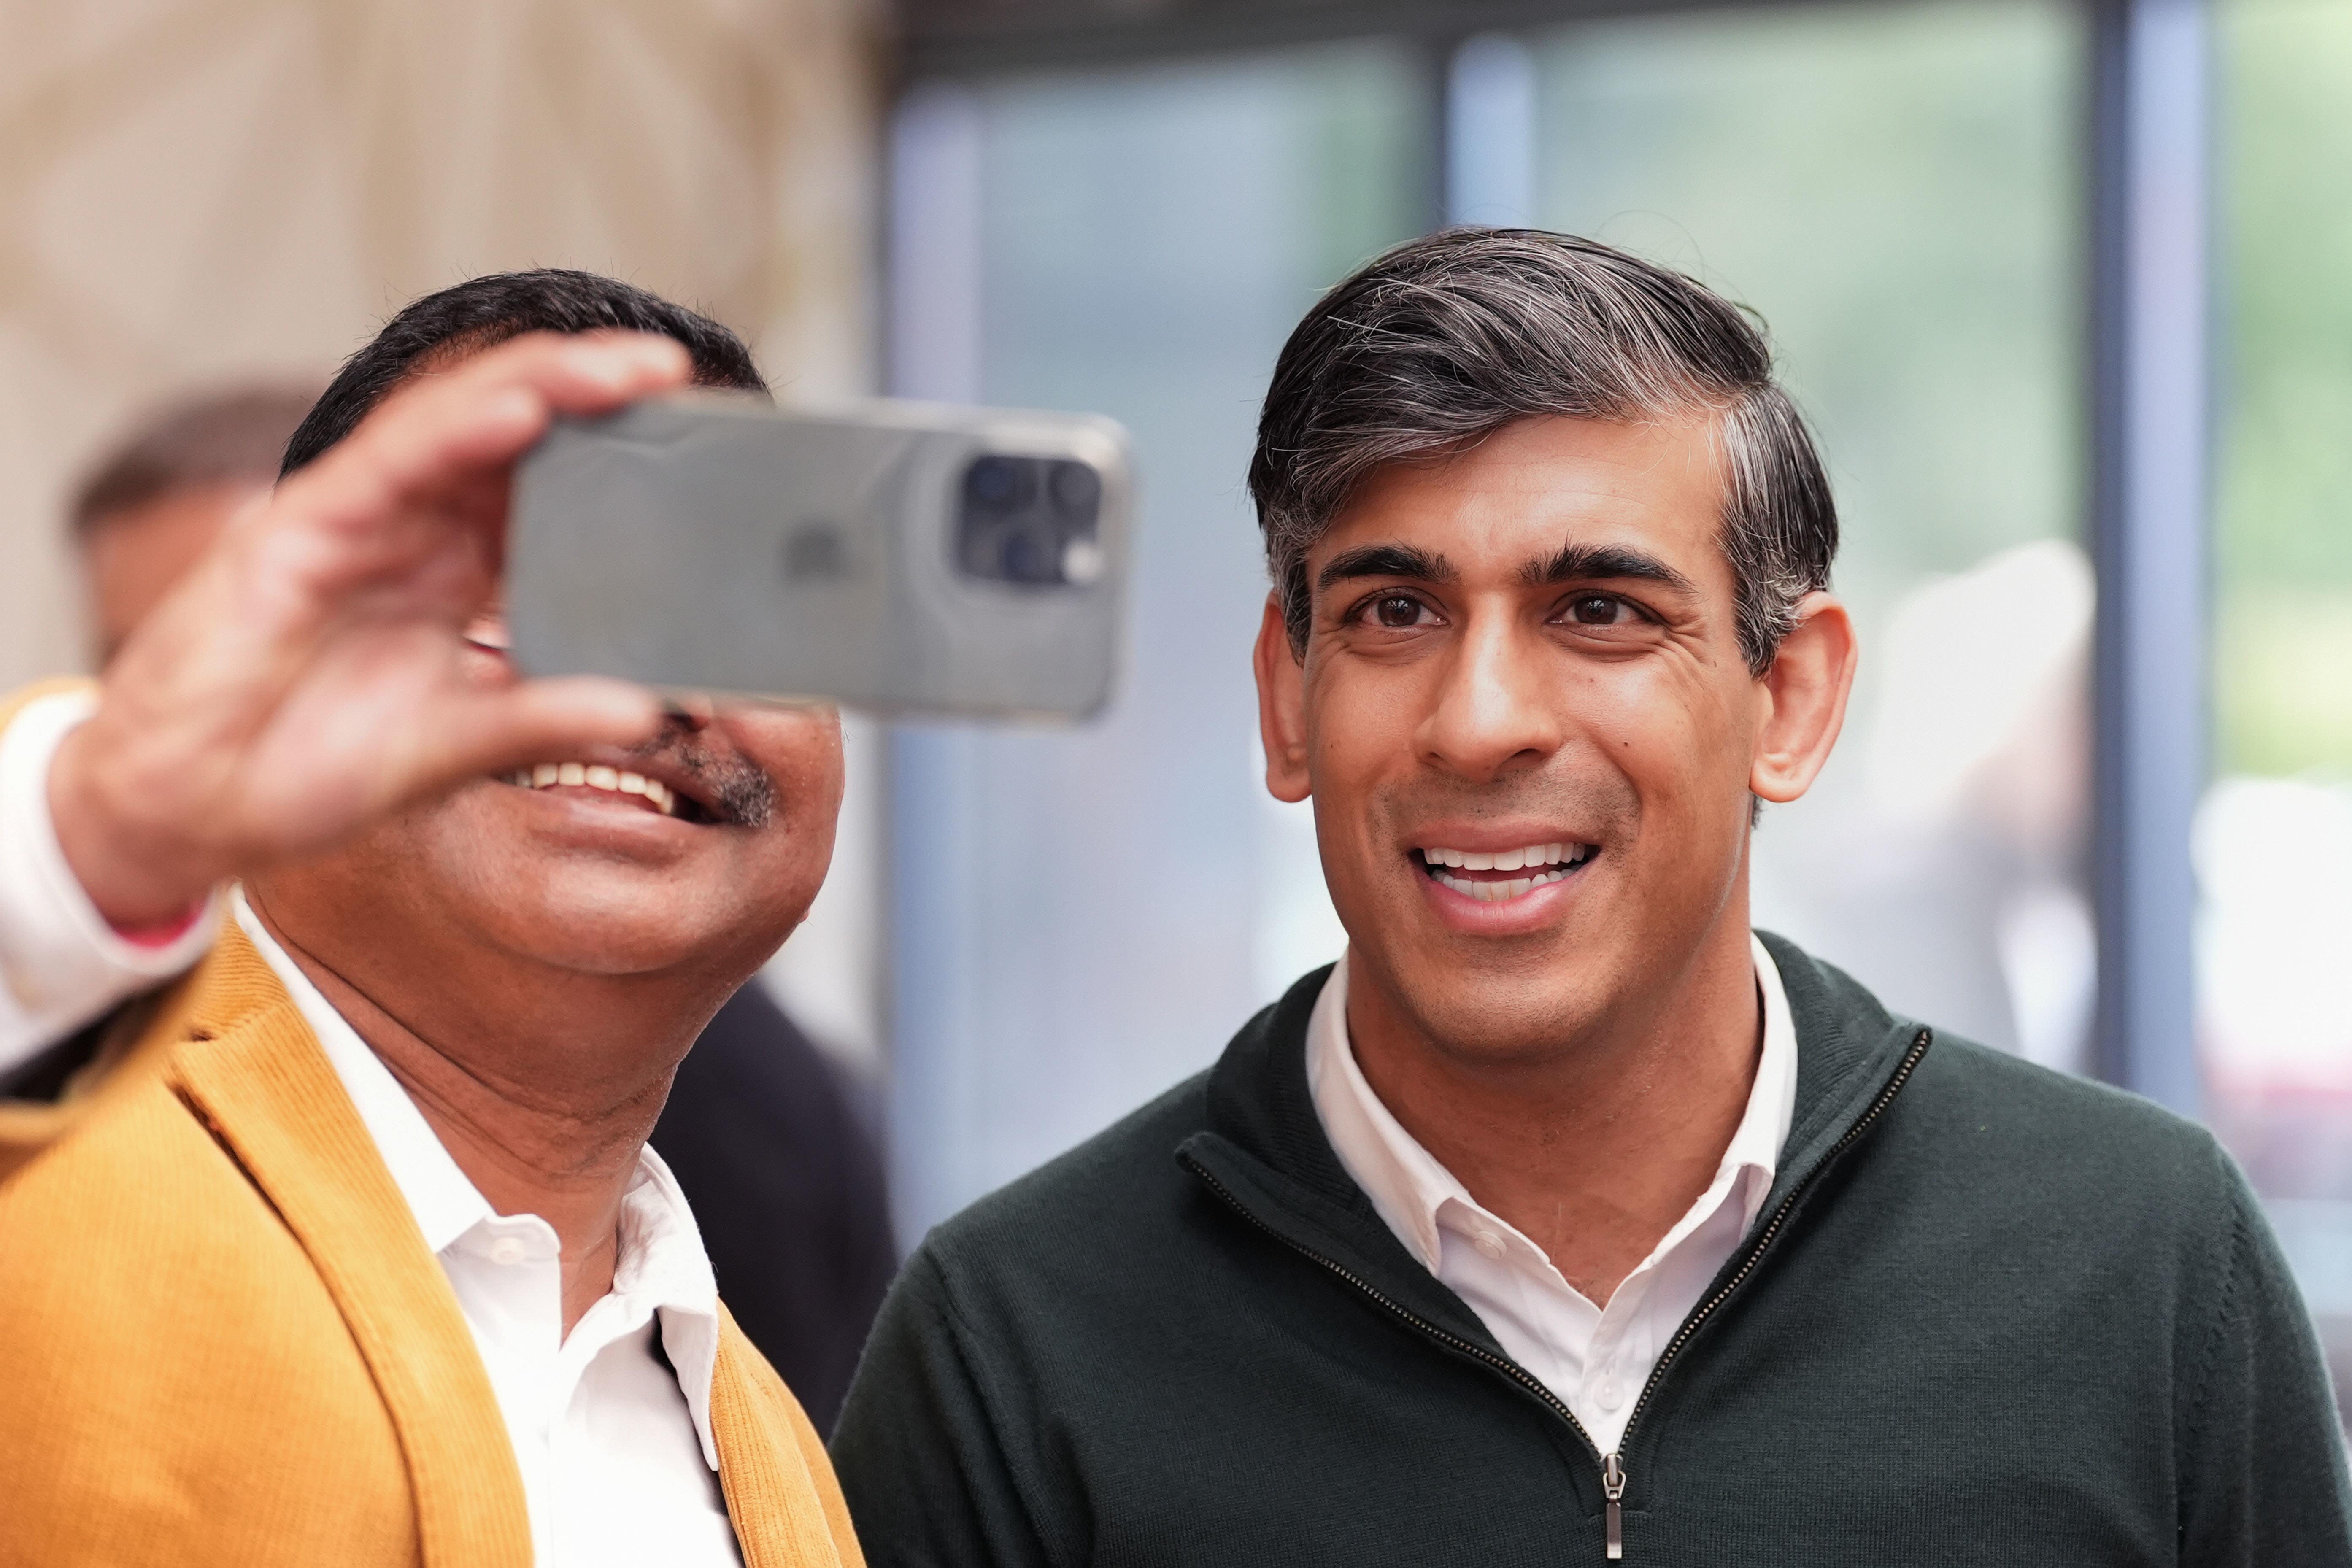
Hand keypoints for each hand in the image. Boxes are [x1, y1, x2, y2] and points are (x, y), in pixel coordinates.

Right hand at [50, 331, 686, 927]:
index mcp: (451, 575)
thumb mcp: (452, 749)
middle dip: (597, 399)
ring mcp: (355, 522)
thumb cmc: (303, 769)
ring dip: (547, 388)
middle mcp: (410, 532)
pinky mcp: (299, 530)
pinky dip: (458, 429)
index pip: (546, 495)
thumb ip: (541, 719)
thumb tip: (648, 709)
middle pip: (516, 441)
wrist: (183, 809)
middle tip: (679, 374)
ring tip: (628, 368)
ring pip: (462, 426)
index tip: (695, 447)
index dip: (616, 461)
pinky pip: (391, 463)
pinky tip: (524, 407)